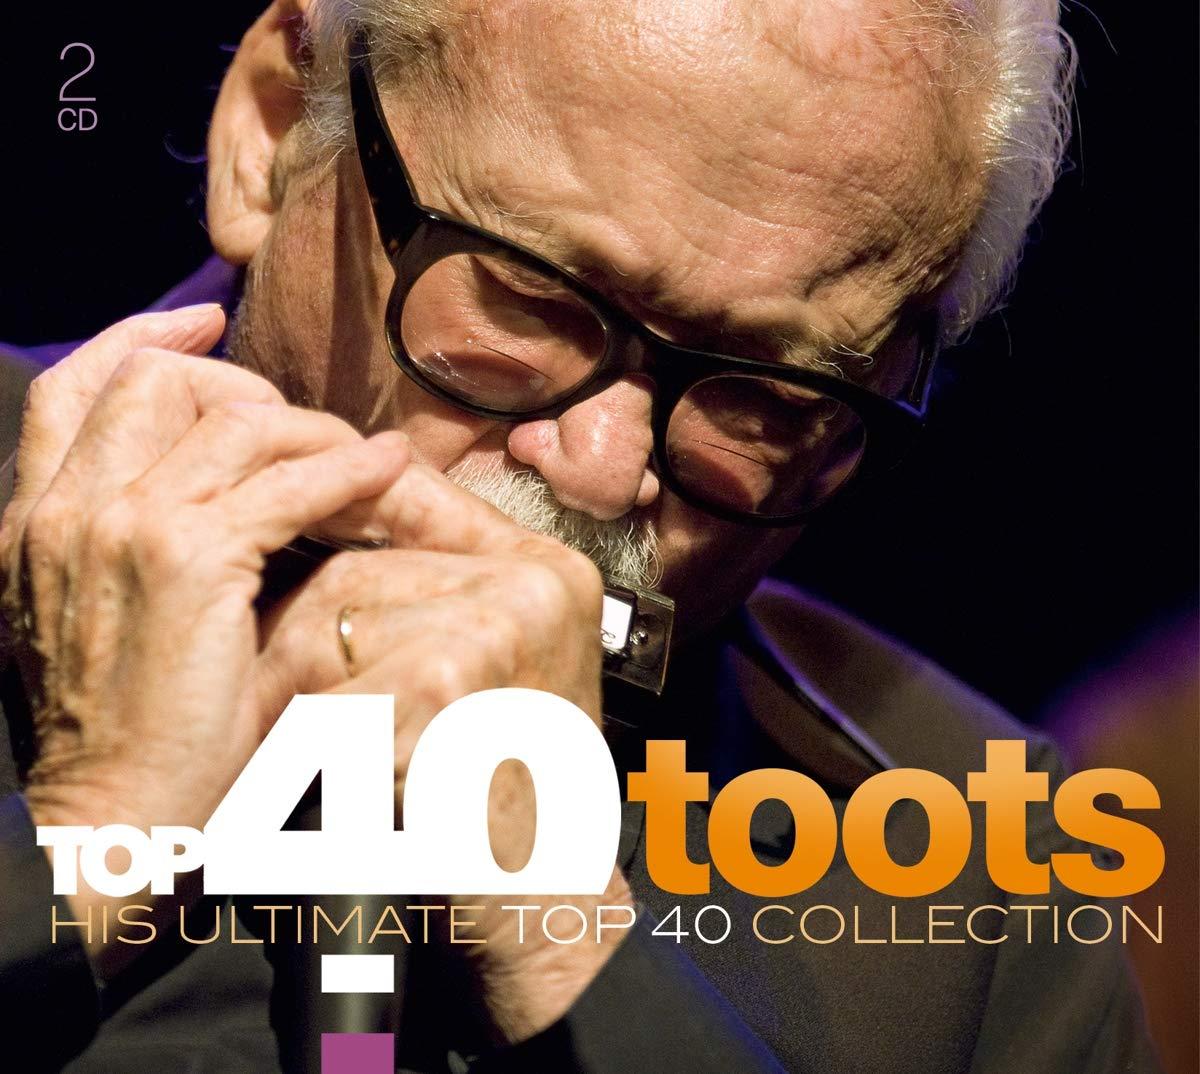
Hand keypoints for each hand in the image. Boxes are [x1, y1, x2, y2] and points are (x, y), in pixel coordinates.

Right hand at [0, 306, 409, 965]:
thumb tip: (189, 493)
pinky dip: (348, 468)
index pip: (74, 387)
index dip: (140, 337)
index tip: (202, 323)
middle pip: (159, 383)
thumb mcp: (79, 622)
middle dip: (238, 385)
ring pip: (235, 424)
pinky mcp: (191, 561)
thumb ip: (110, 544)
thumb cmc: (112, 735)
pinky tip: (388, 467)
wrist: (107, 820)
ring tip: (359, 455)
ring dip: (308, 429)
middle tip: (298, 419)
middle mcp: (67, 509)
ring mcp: (123, 528)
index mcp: (31, 520)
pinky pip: (289, 484)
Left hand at [255, 463, 632, 1040]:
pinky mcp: (449, 678)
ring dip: (297, 691)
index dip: (342, 510)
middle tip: (284, 702)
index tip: (285, 529)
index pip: (417, 496)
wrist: (541, 893)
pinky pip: (330, 689)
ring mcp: (498, 622)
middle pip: (354, 570)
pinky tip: (342, 781)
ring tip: (312, 749)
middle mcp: (532, 581)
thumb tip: (333, 518)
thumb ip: (440, 591)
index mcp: (546, 569)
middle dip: (298, 636)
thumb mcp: (496, 667)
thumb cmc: (505, 786)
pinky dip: (318, 743)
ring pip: (329, 623)